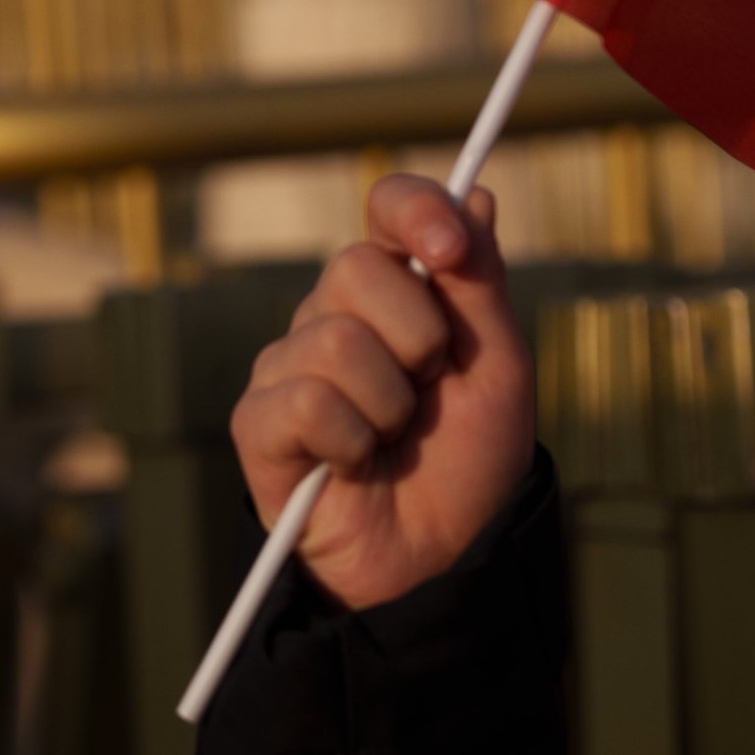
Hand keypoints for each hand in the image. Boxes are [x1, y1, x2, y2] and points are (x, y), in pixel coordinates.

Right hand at [232, 174, 536, 611]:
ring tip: (392, 440)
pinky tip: (353, 465)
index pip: (389, 209)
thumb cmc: (470, 463)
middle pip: (356, 268)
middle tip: (429, 390)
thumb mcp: (496, 366)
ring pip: (334, 341)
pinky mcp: (258, 425)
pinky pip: (303, 400)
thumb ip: (480, 282)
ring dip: (389, 404)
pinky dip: (349, 440)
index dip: (415, 210)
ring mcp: (288, 367)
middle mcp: (333, 316)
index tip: (449, 251)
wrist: (445, 558)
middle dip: (417, 338)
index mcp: (396, 291)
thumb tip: (478, 196)